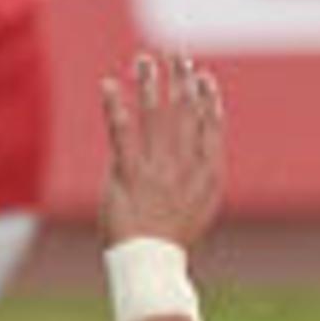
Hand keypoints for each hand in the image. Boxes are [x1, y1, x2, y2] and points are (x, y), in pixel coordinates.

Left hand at [99, 51, 226, 251]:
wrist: (151, 264)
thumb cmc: (172, 241)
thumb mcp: (198, 209)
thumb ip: (197, 178)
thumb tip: (193, 154)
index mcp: (207, 175)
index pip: (210, 128)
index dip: (207, 100)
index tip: (204, 78)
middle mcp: (184, 166)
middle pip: (185, 114)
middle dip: (182, 82)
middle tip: (179, 56)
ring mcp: (157, 168)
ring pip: (156, 116)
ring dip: (151, 85)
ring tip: (145, 60)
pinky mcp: (128, 173)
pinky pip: (121, 132)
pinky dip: (115, 106)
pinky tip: (109, 84)